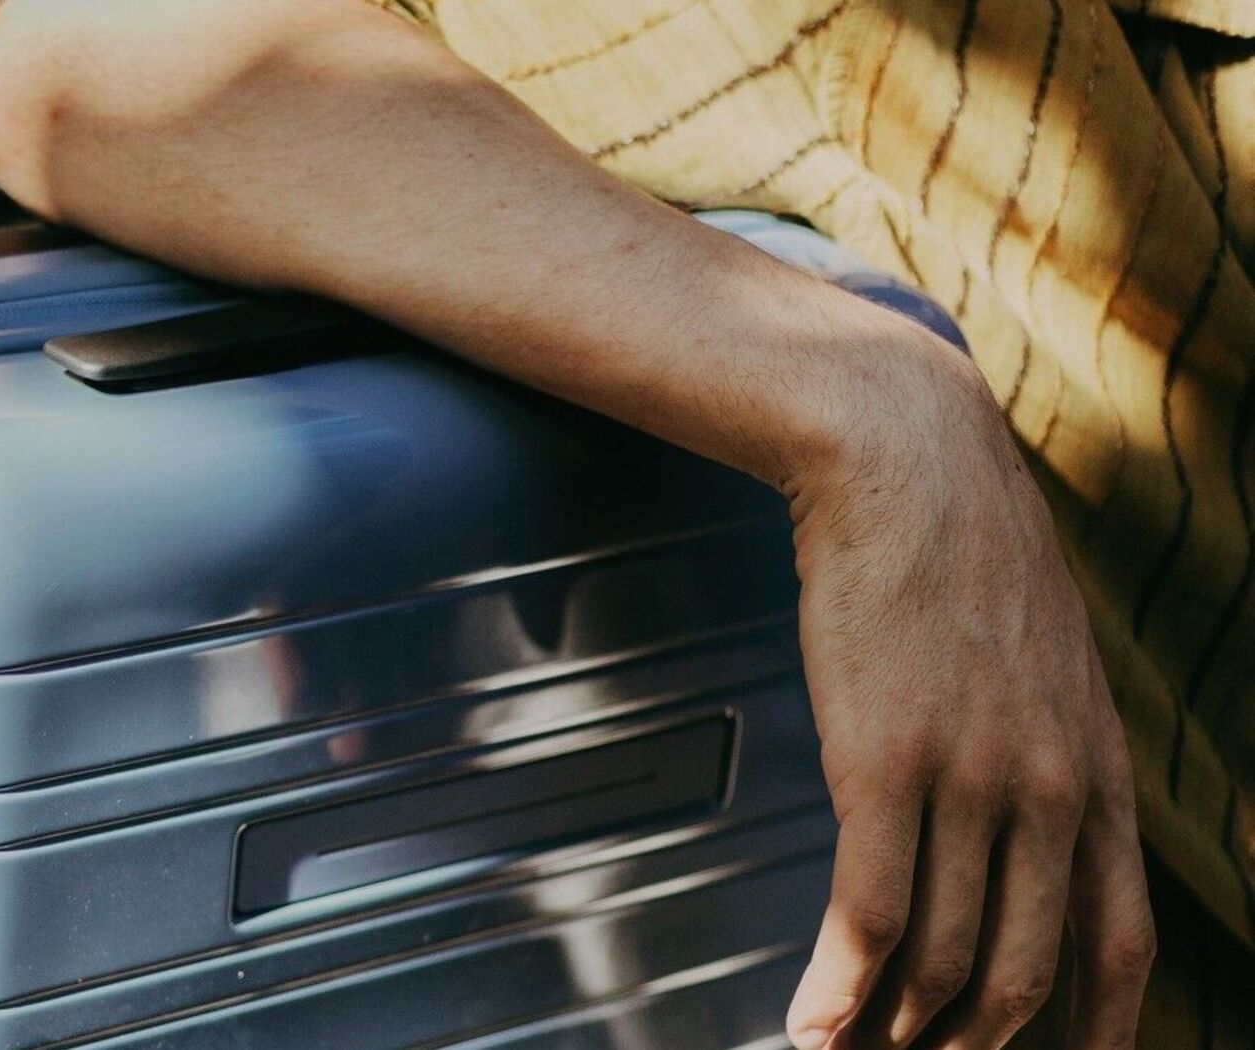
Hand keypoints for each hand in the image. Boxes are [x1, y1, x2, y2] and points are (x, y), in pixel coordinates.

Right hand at [780, 342, 1154, 1048]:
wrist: (906, 462)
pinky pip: (866, 913)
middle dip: (969, 1042)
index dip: (1092, 1030)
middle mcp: (1049, 788)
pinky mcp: (881, 762)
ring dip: (895, 1029)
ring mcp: (969, 779)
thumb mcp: (1047, 659)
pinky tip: (809, 1021)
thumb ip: (1048, 748)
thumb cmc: (961, 547)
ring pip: (941, 956)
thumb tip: (1019, 819)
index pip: (1121, 943)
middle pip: (1022, 970)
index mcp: (1098, 769)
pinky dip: (837, 988)